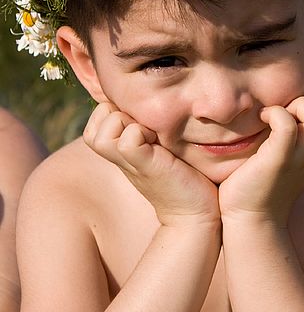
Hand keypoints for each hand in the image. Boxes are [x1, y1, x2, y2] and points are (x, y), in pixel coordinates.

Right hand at [83, 102, 219, 225]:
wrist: (195, 212)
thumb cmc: (183, 175)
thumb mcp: (160, 146)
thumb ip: (148, 127)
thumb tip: (151, 99)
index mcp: (121, 147)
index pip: (101, 111)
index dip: (124, 108)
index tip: (147, 123)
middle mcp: (119, 154)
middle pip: (100, 114)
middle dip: (126, 111)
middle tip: (151, 129)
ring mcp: (129, 162)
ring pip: (107, 125)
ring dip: (132, 123)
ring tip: (153, 136)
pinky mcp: (145, 167)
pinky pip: (127, 140)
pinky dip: (142, 134)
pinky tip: (160, 145)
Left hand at [218, 85, 303, 225]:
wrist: (250, 217)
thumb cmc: (261, 177)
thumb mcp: (286, 147)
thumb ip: (294, 124)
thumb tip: (288, 94)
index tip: (294, 106)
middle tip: (287, 108)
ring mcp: (300, 157)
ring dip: (298, 106)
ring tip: (275, 114)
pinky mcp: (278, 161)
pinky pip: (287, 125)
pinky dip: (275, 114)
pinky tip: (262, 120)